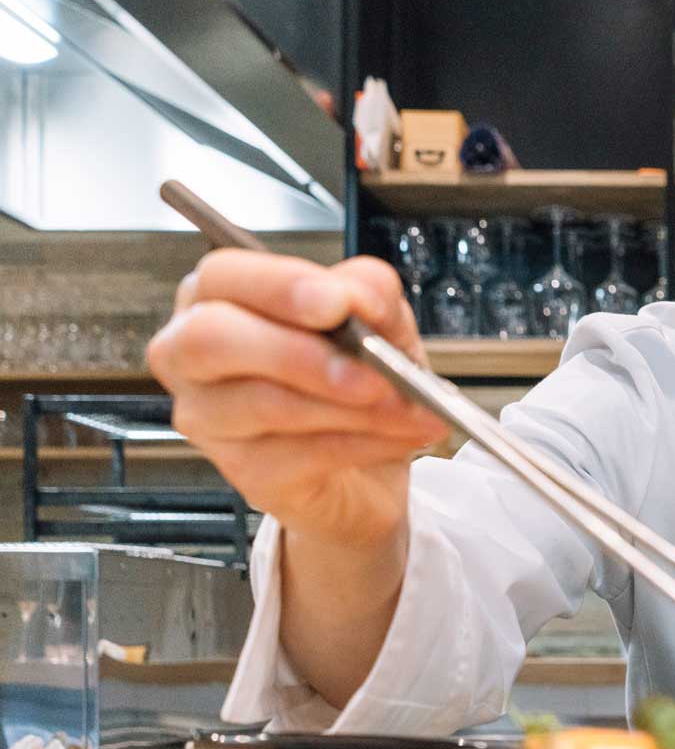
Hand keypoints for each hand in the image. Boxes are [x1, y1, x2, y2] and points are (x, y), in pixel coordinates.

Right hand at [146, 249, 448, 549]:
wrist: (370, 464)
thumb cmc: (356, 372)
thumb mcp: (379, 317)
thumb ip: (369, 293)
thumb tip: (361, 297)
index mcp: (219, 295)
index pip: (221, 276)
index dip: (279, 287)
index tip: (338, 303)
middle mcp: (193, 354)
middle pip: (211, 340)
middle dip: (296, 353)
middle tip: (368, 368)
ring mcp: (209, 419)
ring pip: (265, 404)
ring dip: (351, 406)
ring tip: (407, 404)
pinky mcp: (243, 472)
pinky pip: (301, 454)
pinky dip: (365, 442)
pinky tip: (400, 436)